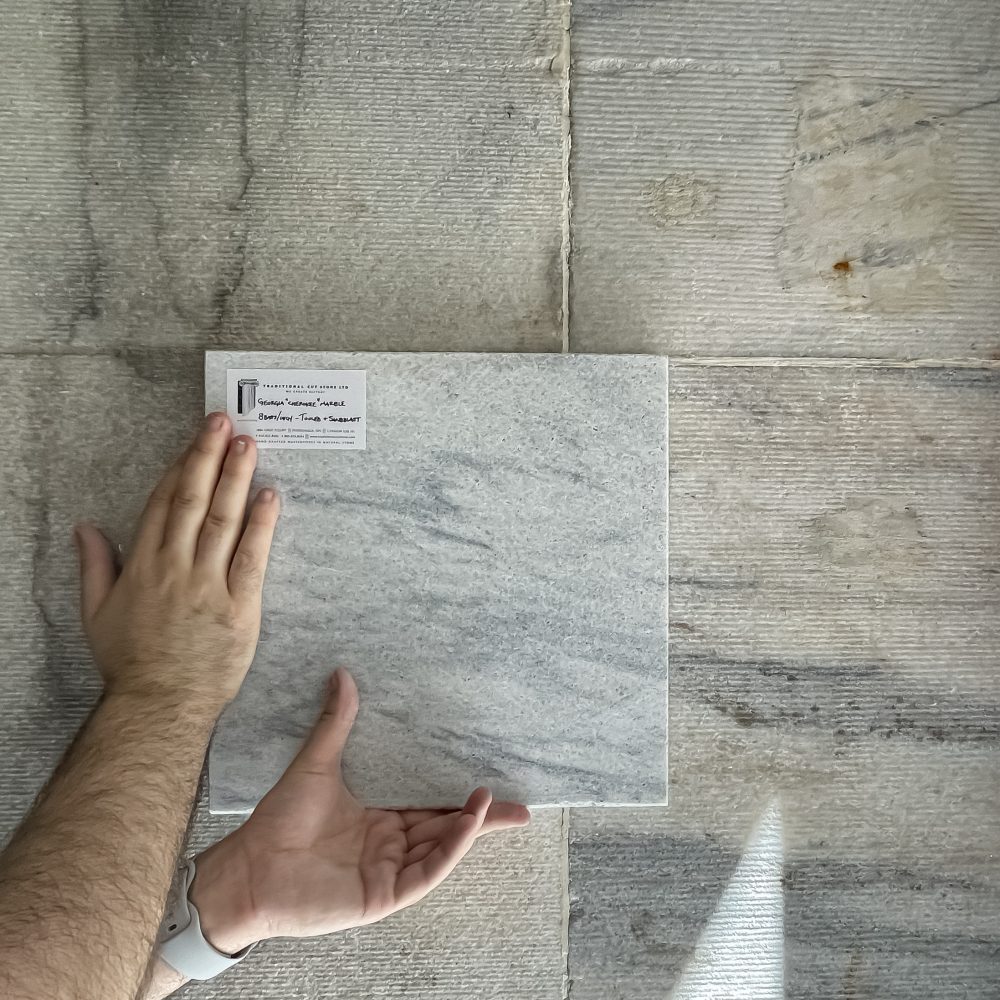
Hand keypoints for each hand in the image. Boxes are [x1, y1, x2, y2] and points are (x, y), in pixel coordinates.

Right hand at [74, 412, 279, 710]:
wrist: (160, 704)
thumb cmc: (130, 662)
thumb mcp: (97, 613)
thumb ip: (94, 566)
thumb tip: (86, 527)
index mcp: (142, 565)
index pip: (163, 503)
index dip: (180, 466)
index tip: (195, 439)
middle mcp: (175, 567)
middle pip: (193, 500)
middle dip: (208, 456)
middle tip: (223, 422)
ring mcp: (208, 585)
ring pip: (223, 520)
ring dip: (236, 479)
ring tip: (248, 445)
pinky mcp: (240, 606)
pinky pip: (252, 558)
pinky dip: (261, 525)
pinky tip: (269, 496)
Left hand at [190, 669, 530, 951]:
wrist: (248, 868)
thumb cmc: (278, 820)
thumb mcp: (316, 764)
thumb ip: (335, 723)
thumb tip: (341, 674)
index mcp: (379, 818)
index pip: (430, 804)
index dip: (459, 794)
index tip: (488, 776)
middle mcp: (389, 846)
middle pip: (446, 828)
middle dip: (482, 816)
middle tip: (519, 804)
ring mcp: (388, 872)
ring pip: (441, 849)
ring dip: (469, 828)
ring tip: (491, 802)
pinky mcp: (383, 894)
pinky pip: (426, 872)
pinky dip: (450, 850)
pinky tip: (467, 825)